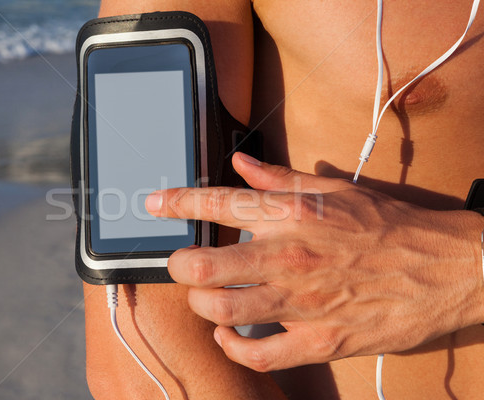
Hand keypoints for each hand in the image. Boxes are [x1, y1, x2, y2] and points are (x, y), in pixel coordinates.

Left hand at [145, 152, 483, 370]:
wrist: (443, 267)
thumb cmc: (388, 225)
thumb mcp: (335, 189)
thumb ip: (279, 178)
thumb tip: (240, 163)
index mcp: (292, 215)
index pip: (217, 203)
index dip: (176, 203)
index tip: (154, 204)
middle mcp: (289, 256)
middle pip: (203, 266)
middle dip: (179, 265)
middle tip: (181, 264)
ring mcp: (302, 302)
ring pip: (221, 310)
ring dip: (202, 305)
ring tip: (206, 298)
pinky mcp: (320, 340)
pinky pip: (259, 353)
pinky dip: (234, 347)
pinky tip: (229, 336)